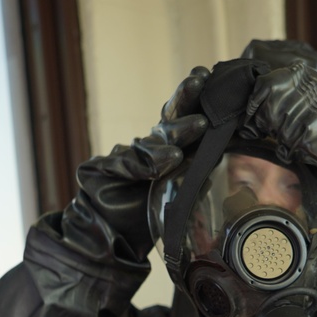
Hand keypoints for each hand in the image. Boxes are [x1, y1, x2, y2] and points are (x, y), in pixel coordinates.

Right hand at [72, 67, 209, 261]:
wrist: (108, 238)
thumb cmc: (146, 219)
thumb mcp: (177, 198)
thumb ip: (192, 178)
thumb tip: (217, 163)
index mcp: (167, 149)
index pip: (183, 120)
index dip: (196, 100)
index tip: (210, 78)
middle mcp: (147, 148)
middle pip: (168, 119)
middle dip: (185, 98)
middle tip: (200, 82)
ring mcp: (123, 157)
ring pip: (152, 141)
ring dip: (175, 132)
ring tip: (198, 124)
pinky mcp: (100, 168)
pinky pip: (126, 164)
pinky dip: (146, 163)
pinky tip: (168, 158)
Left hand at [241, 59, 316, 173]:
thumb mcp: (310, 92)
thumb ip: (284, 90)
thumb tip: (252, 103)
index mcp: (303, 76)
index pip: (264, 85)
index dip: (254, 104)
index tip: (253, 116)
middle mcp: (305, 89)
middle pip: (267, 112)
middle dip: (270, 126)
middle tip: (285, 130)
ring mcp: (307, 109)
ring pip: (277, 132)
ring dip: (285, 141)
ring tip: (303, 137)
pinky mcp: (310, 130)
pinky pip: (288, 147)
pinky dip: (293, 152)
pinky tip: (309, 147)